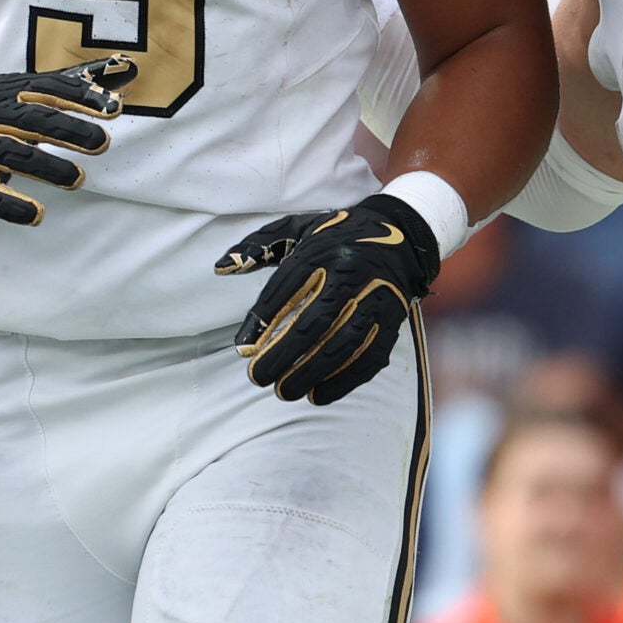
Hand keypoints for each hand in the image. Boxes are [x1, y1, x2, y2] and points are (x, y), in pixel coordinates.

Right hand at [0, 57, 132, 225]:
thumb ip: (74, 83)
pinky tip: (36, 215)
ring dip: (45, 168)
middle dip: (68, 130)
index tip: (113, 109)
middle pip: (30, 120)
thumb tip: (127, 68)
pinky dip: (9, 205)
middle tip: (103, 143)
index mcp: (7, 90)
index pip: (47, 89)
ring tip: (77, 178)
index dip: (80, 98)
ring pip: (9, 155)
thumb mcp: (23, 89)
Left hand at [216, 194, 439, 404]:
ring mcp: (376, 299)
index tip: (243, 350)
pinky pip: (370, 356)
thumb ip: (258, 246)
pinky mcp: (392, 321)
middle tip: (258, 379)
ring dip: (312, 372)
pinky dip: (345, 380)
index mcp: (323, 251)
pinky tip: (319, 394)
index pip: (287, 289)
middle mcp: (352, 274)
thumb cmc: (335, 236)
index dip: (262, 322)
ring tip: (284, 391)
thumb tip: (222, 268)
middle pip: (316, 321)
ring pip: (343, 343)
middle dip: (284, 354)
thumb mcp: (296, 228)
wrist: (399, 234)